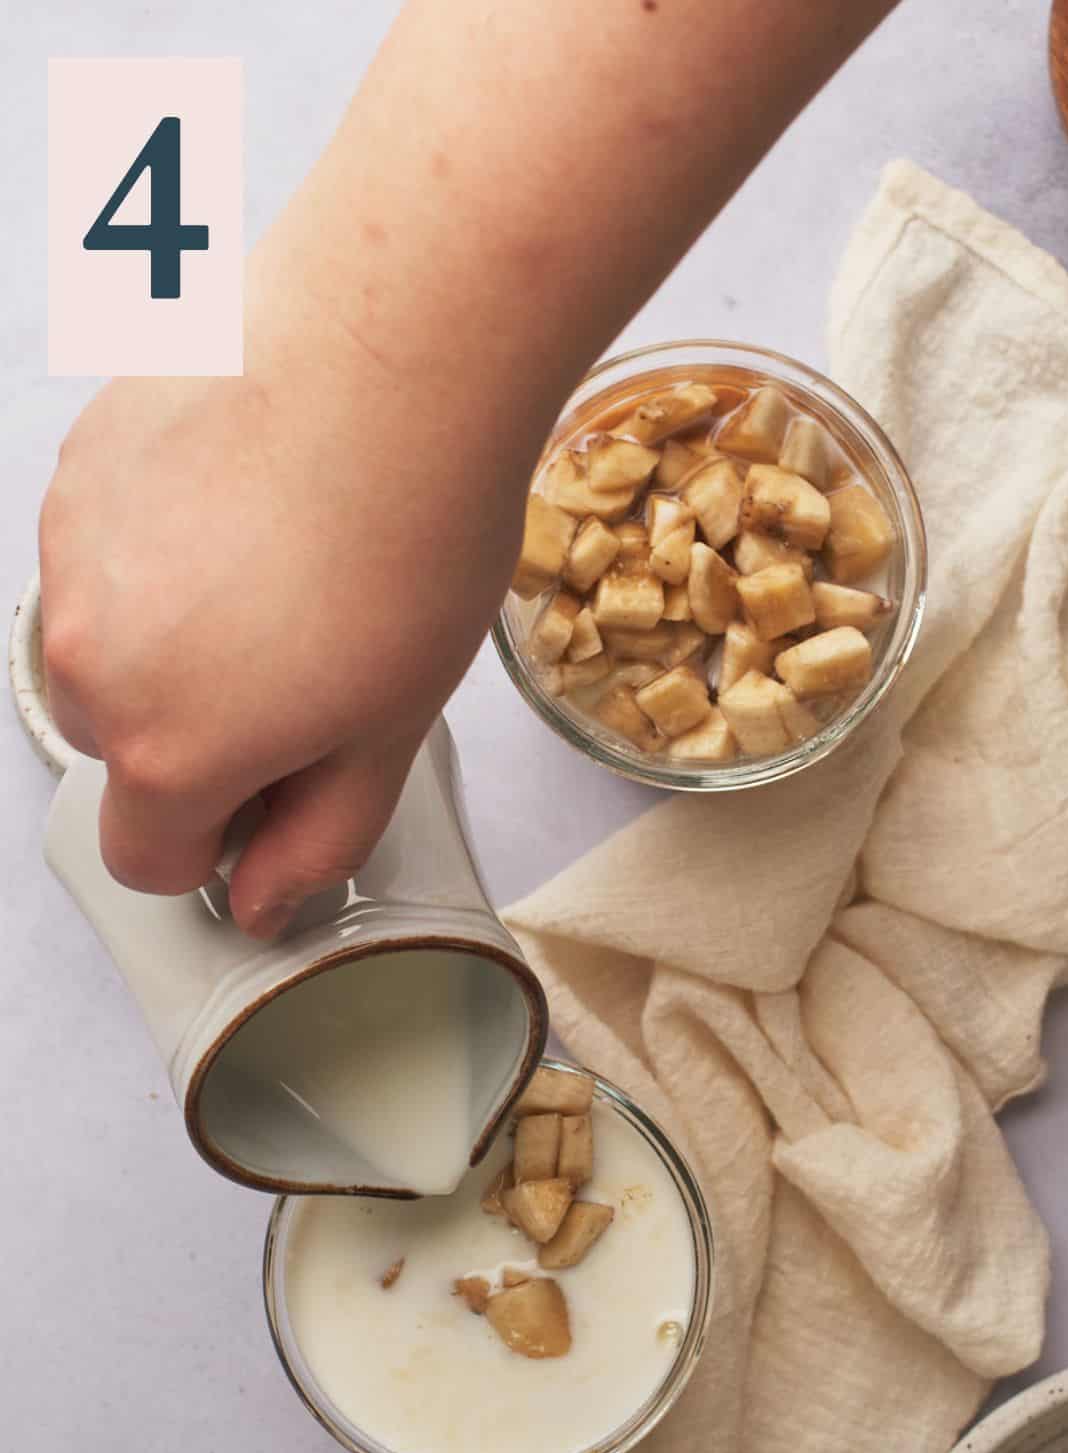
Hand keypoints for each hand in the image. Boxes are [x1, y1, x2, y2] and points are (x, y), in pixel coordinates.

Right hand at [40, 259, 537, 937]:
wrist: (394, 352)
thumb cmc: (413, 539)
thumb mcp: (392, 731)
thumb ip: (317, 839)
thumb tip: (262, 901)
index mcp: (168, 750)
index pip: (149, 861)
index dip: (222, 843)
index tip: (280, 789)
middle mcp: (88, 661)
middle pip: (120, 755)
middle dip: (194, 740)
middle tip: (301, 669)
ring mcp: (70, 559)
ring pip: (103, 650)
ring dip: (168, 644)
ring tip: (277, 575)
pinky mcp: (75, 471)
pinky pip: (100, 557)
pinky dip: (155, 556)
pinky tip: (246, 508)